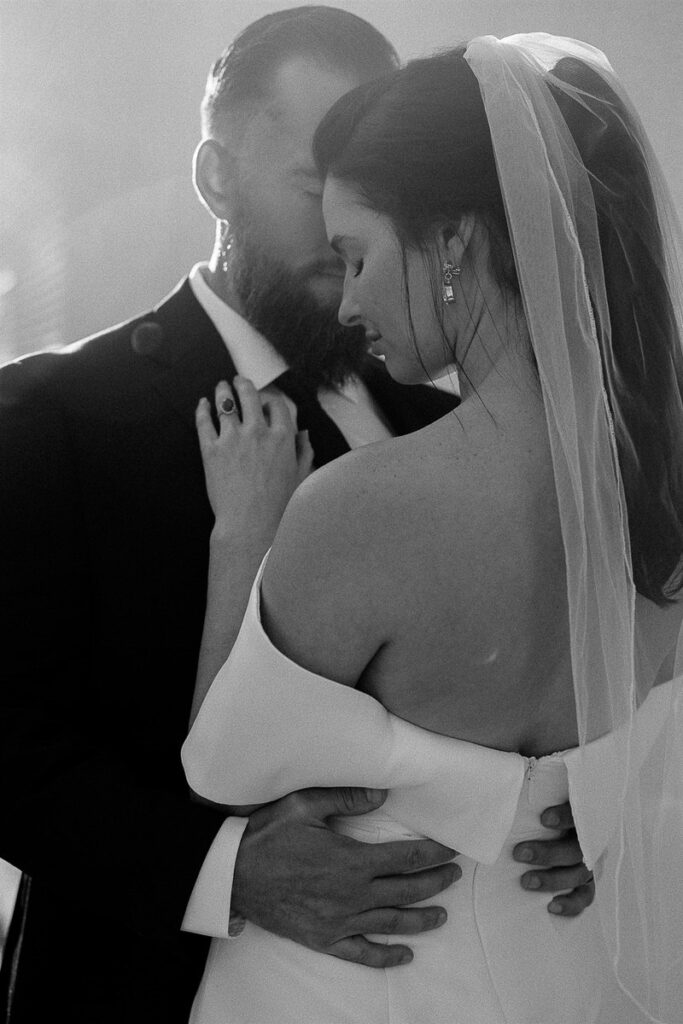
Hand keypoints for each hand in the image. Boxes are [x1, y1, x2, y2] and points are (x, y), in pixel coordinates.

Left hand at [196, 376, 313, 544]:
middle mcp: (257, 432)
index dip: (270, 401)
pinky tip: (202, 403)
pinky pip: (204, 422)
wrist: (250, 523)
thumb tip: (305, 434)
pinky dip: (202, 409)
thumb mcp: (301, 477)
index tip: (265, 403)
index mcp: (282, 438)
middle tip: (238, 380)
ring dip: (223, 390)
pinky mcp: (211, 450)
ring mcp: (232, 439)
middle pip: (249, 395)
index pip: (277, 406)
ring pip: (226, 403)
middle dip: (243, 383)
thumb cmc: (278, 505)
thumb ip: (305, 452)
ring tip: (221, 386)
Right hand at [232, 787, 459, 967]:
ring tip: (443, 915)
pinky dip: (386, 956)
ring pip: (392, 922)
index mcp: (352, 861)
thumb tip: (383, 793)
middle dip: (436, 882)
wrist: (233, 874)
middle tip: (455, 875)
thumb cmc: (269, 835)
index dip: (434, 854)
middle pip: (407, 890)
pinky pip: (362, 953)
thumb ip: (346, 797)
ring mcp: (340, 921)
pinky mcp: (324, 939)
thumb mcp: (305, 805)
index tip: (452, 849)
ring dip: (422, 919)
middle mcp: (352, 895)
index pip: (406, 858)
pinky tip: (404, 955)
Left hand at [513, 801, 594, 915]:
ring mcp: (589, 862)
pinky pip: (584, 896)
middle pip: (576, 848)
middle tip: (519, 853)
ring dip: (552, 879)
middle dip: (548, 853)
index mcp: (579, 813)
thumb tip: (494, 782)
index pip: (579, 812)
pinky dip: (571, 904)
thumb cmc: (538, 809)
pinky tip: (551, 906)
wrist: (548, 830)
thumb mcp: (533, 794)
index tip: (544, 818)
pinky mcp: (586, 882)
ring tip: (526, 881)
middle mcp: (588, 839)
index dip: (565, 816)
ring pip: (578, 873)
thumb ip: (524, 791)